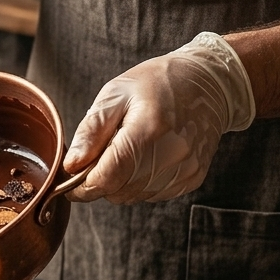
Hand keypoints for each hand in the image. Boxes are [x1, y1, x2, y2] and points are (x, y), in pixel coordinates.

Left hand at [63, 32, 255, 203]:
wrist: (209, 83)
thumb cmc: (156, 83)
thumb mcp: (115, 94)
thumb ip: (91, 131)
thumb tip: (71, 166)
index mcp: (147, 130)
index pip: (106, 178)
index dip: (82, 187)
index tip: (70, 182)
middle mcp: (171, 154)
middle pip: (118, 191)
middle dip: (100, 180)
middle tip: (102, 154)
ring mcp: (185, 169)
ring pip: (134, 196)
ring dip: (121, 182)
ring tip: (128, 150)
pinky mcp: (193, 177)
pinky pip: (153, 194)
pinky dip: (141, 182)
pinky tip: (147, 157)